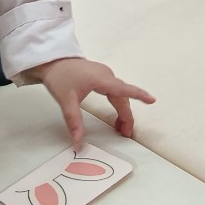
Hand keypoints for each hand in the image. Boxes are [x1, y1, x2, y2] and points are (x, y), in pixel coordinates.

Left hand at [32, 57, 155, 147]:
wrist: (52, 61)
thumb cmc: (60, 77)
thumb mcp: (66, 101)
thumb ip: (73, 122)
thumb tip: (78, 143)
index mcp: (101, 79)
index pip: (123, 90)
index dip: (139, 95)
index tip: (152, 100)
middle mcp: (107, 76)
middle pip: (122, 98)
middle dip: (126, 116)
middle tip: (126, 134)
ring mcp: (105, 75)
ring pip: (119, 95)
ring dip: (122, 111)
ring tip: (121, 128)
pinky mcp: (101, 77)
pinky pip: (115, 92)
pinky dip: (118, 104)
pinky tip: (116, 114)